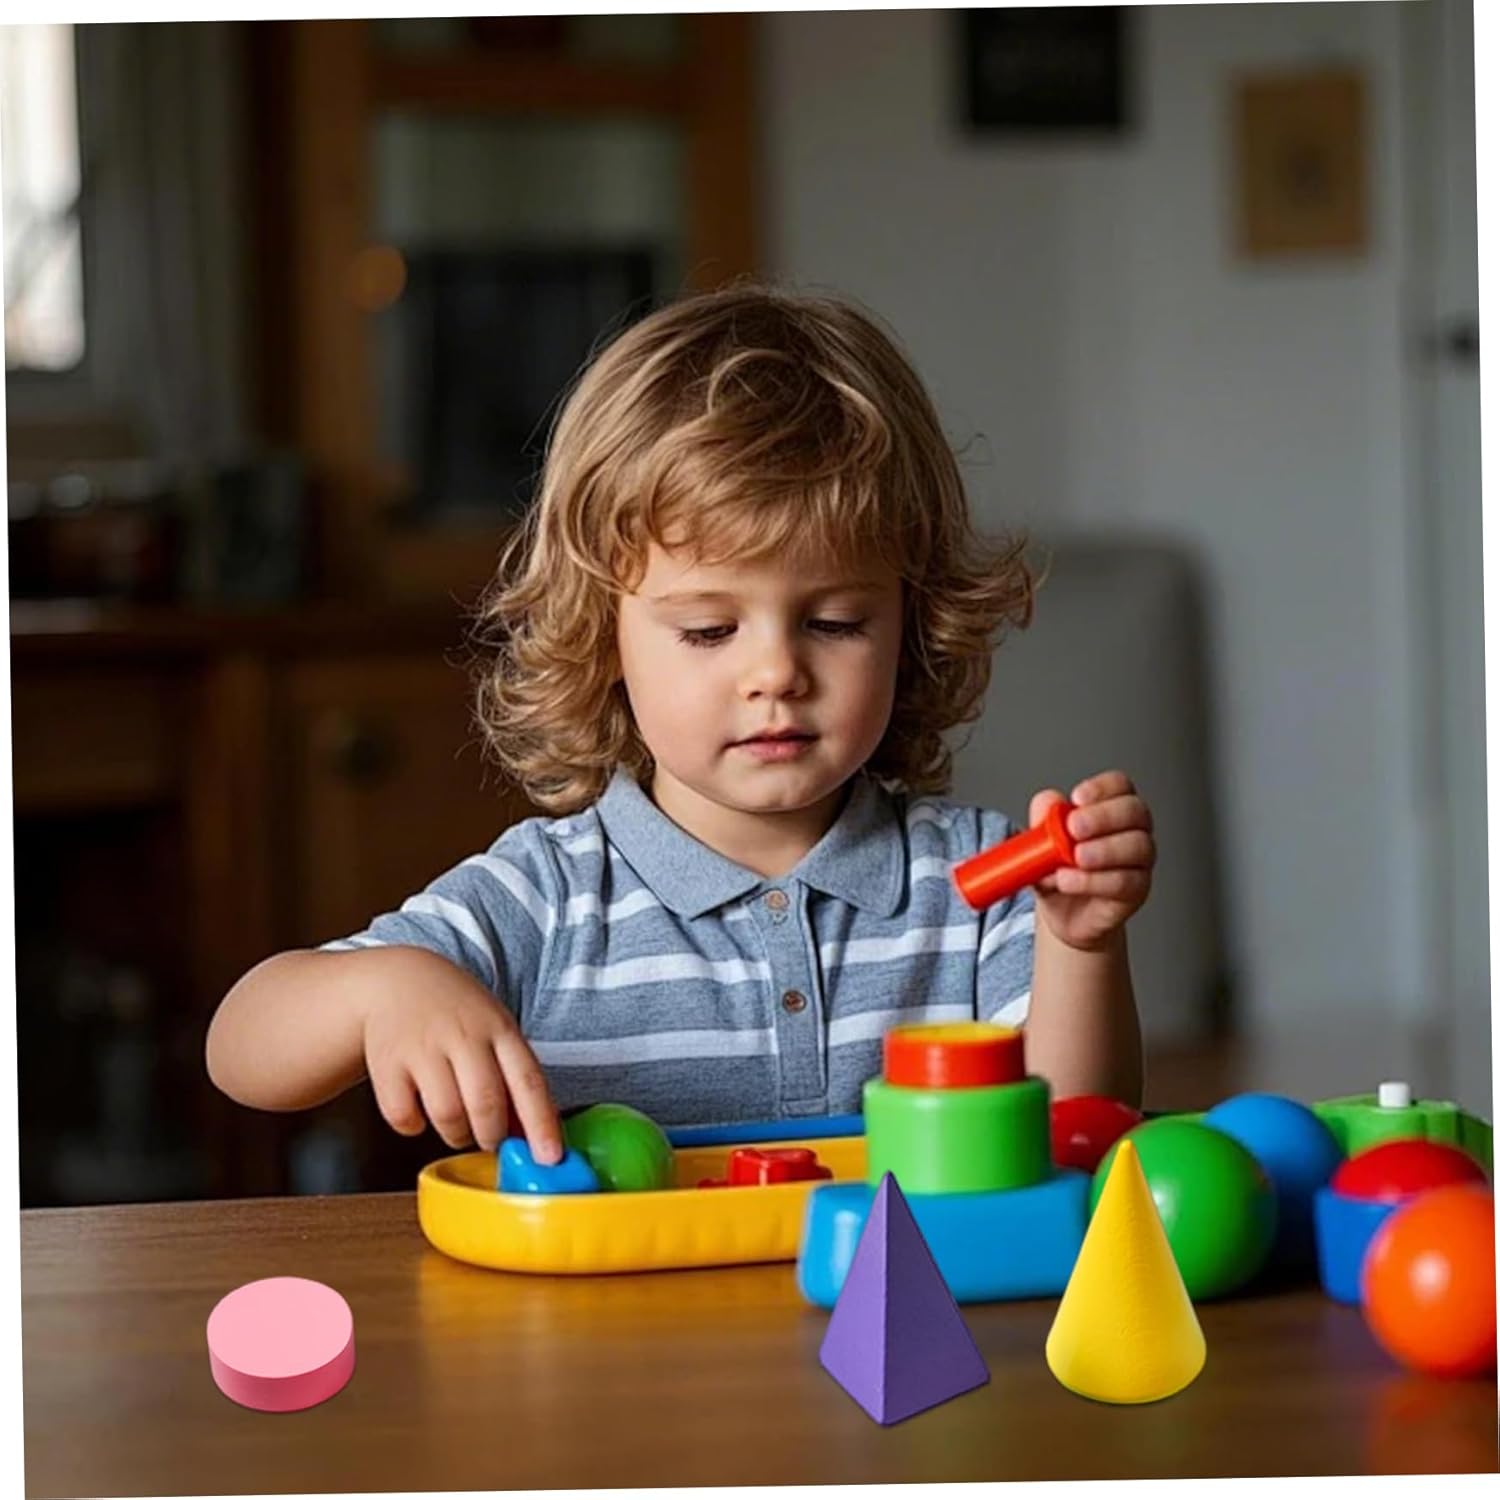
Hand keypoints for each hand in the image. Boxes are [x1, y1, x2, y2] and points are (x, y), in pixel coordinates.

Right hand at [361, 975, 562, 1162]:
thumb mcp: (495, 1030)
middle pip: (486, 1103)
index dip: (542, 1125)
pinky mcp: (386, 1063)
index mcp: (499, 1028)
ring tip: (458, 1125)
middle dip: (493, 1135)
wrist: (396, 981)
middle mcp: (462, 1034)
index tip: (550, 1160)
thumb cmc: (458, 1015)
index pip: (528, 1081)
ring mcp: (422, 1047)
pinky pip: (404, 1116)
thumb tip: (533, 1137)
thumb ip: (514, 1077)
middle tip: (491, 1139)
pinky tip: (420, 1109)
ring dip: (457, 1135)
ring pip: (447, 1114)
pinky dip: (414, 1125)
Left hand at [1030, 770, 1154, 952]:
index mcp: (1111, 808)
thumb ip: (1042, 819)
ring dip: (1103, 849)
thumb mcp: (1039, 843)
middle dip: (1103, 816)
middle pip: (1134, 811)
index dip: (1101, 787)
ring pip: (1137, 846)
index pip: (1119, 785)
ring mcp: (1139, 861)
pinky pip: (1126, 882)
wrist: (1063, 914)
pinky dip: (1094, 881)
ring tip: (1073, 858)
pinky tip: (1069, 881)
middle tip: (1073, 828)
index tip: (1077, 797)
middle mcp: (1132, 830)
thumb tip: (1047, 804)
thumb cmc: (1058, 871)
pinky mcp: (1137, 891)